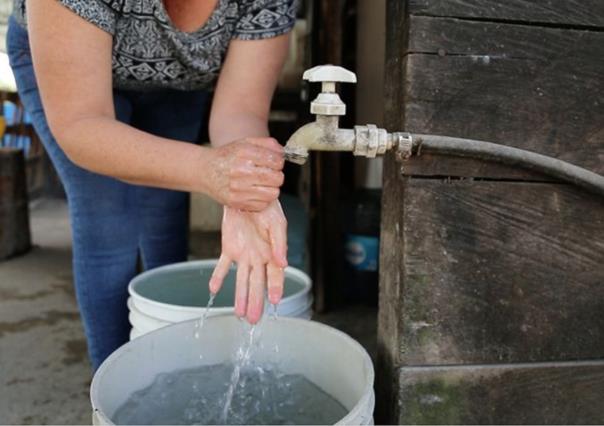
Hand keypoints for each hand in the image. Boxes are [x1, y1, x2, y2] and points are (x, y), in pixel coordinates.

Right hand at [205, 138, 283, 210]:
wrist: (204, 171)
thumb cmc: (227, 157)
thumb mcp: (245, 143)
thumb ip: (266, 144)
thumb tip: (282, 153)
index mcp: (244, 153)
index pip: (276, 161)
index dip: (279, 162)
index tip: (274, 163)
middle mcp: (240, 171)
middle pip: (277, 178)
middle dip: (277, 176)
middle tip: (269, 174)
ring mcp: (238, 188)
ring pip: (273, 193)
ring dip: (271, 189)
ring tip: (262, 184)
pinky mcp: (236, 202)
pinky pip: (262, 205)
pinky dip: (262, 199)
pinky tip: (253, 192)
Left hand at [209, 201, 287, 323]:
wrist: (248, 194)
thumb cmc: (268, 208)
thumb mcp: (277, 223)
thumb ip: (280, 244)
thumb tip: (283, 263)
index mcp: (273, 253)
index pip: (275, 276)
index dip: (276, 289)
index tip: (275, 302)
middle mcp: (259, 258)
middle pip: (257, 284)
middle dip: (255, 302)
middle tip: (253, 320)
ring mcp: (244, 255)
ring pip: (241, 280)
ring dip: (240, 296)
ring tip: (239, 314)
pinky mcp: (230, 248)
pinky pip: (223, 266)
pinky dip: (218, 277)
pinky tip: (213, 290)